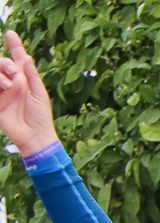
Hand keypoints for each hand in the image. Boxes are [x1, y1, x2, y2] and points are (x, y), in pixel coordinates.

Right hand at [0, 32, 57, 153]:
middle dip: (6, 64)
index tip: (10, 33)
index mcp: (25, 79)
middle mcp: (12, 82)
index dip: (14, 46)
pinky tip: (2, 87)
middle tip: (15, 75)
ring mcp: (2, 91)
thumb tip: (28, 58)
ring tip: (9, 86)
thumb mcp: (40, 94)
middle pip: (2, 63)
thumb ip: (32, 76)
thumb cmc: (41, 116)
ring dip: (0, 75)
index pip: (18, 59)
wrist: (34, 136)